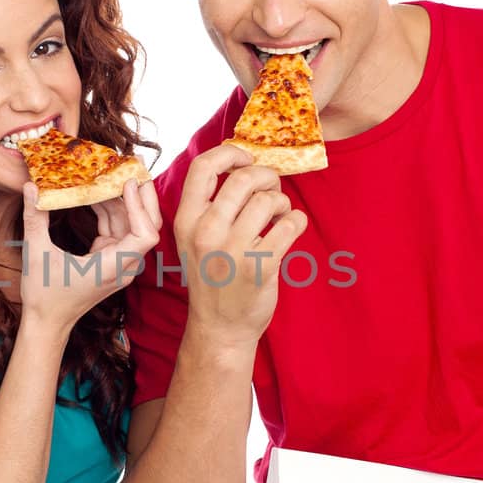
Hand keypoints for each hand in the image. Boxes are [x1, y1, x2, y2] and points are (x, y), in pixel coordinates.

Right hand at [18, 179, 160, 330]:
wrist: (47, 323)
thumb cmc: (43, 295)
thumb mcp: (36, 253)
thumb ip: (34, 218)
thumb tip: (30, 186)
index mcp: (112, 267)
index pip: (145, 236)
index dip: (141, 208)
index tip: (126, 184)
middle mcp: (122, 265)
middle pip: (147, 226)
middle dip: (142, 195)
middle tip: (132, 166)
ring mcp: (118, 263)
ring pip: (132, 225)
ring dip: (122, 199)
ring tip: (110, 173)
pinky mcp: (110, 259)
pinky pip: (117, 229)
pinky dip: (109, 210)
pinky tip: (95, 193)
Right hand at [174, 144, 308, 345]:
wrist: (220, 327)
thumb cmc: (212, 277)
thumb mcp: (194, 239)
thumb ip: (209, 205)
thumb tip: (240, 164)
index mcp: (186, 221)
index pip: (203, 166)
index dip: (230, 154)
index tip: (245, 160)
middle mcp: (206, 232)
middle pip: (243, 178)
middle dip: (266, 176)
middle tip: (272, 189)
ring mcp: (233, 250)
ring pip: (269, 200)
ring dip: (282, 202)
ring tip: (280, 215)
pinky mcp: (261, 266)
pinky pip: (289, 224)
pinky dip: (296, 220)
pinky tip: (290, 228)